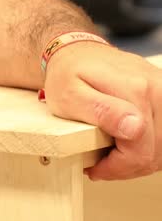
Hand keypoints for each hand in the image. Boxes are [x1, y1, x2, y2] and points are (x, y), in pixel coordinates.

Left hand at [42, 42, 161, 180]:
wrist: (78, 53)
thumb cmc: (68, 74)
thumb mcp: (70, 95)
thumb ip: (102, 112)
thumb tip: (135, 128)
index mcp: (135, 91)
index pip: (141, 150)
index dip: (117, 167)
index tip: (95, 167)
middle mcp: (157, 90)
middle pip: (156, 153)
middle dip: (126, 166)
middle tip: (100, 163)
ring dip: (138, 158)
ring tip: (112, 153)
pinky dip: (148, 146)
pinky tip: (127, 143)